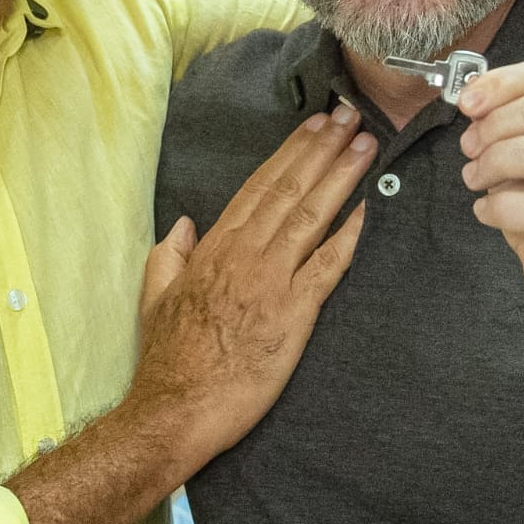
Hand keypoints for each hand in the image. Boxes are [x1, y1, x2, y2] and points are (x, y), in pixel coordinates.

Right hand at [132, 105, 372, 460]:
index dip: (291, 152)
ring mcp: (272, 281)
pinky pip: (329, 267)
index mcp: (214, 246)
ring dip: (341, 176)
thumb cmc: (168, 357)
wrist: (178, 407)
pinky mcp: (295, 313)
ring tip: (365, 146)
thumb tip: (184, 223)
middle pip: (291, 189)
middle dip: (323, 149)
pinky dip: (350, 235)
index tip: (313, 126)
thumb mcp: (155, 294)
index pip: (260, 186)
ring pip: (311, 216)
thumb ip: (169, 252)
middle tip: (350, 116)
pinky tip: (368, 210)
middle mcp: (246, 254)